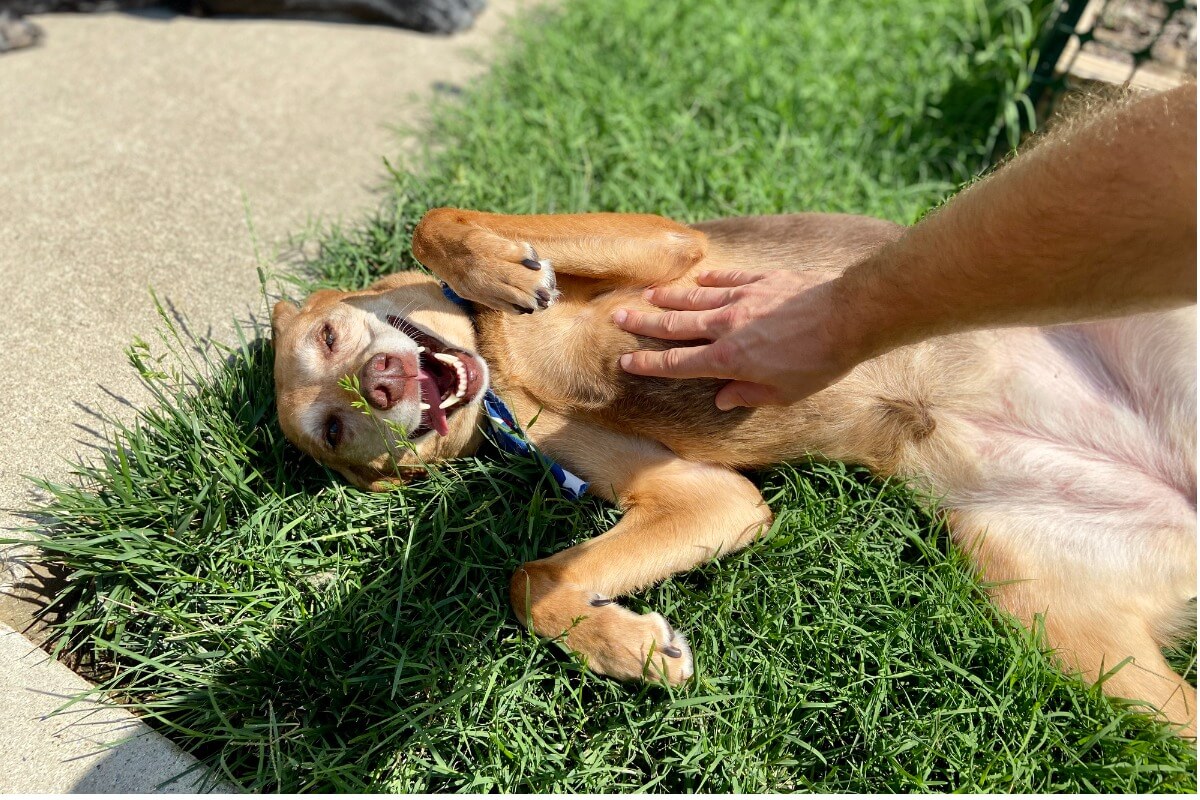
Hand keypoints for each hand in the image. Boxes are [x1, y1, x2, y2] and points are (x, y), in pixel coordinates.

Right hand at [612, 269, 862, 409]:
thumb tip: (722, 399)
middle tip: (618, 316)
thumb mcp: (783, 394)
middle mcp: (727, 326)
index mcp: (729, 359)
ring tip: (647, 295)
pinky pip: (729, 278)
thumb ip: (748, 395)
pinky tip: (700, 279)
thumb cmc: (818, 362)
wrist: (847, 318)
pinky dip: (711, 279)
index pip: (678, 363)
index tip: (626, 362)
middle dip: (644, 323)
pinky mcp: (762, 281)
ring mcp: (742, 299)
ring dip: (669, 298)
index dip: (650, 364)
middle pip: (675, 325)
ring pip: (695, 298)